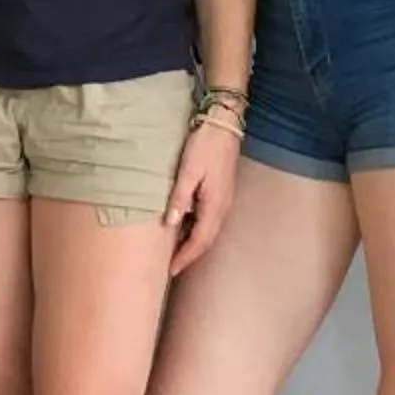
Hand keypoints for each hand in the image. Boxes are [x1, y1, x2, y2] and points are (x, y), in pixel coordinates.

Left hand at [164, 115, 241, 276]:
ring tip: (174, 250)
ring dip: (192, 242)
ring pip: (207, 230)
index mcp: (215, 206)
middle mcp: (223, 207)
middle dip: (189, 255)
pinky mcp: (221, 191)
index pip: (199, 241)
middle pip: (205, 240)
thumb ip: (180, 198)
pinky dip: (196, 228)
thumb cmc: (205, 145)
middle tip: (170, 266)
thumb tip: (171, 223)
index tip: (170, 270)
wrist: (224, 123)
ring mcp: (224, 199)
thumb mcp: (188, 171)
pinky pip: (208, 218)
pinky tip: (183, 226)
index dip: (185, 257)